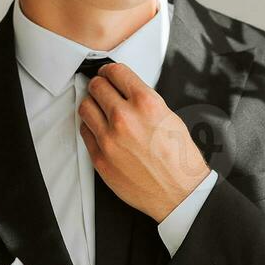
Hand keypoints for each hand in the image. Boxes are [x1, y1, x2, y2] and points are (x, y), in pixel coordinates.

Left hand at [78, 61, 211, 222]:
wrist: (179, 193)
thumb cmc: (179, 159)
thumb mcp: (169, 117)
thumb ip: (144, 102)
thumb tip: (126, 92)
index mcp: (146, 103)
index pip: (116, 72)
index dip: (110, 71)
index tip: (108, 74)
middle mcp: (125, 118)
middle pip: (97, 87)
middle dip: (99, 85)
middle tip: (102, 89)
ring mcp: (109, 139)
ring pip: (85, 107)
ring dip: (91, 104)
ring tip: (98, 109)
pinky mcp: (100, 158)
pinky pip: (85, 132)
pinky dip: (90, 127)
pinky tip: (100, 130)